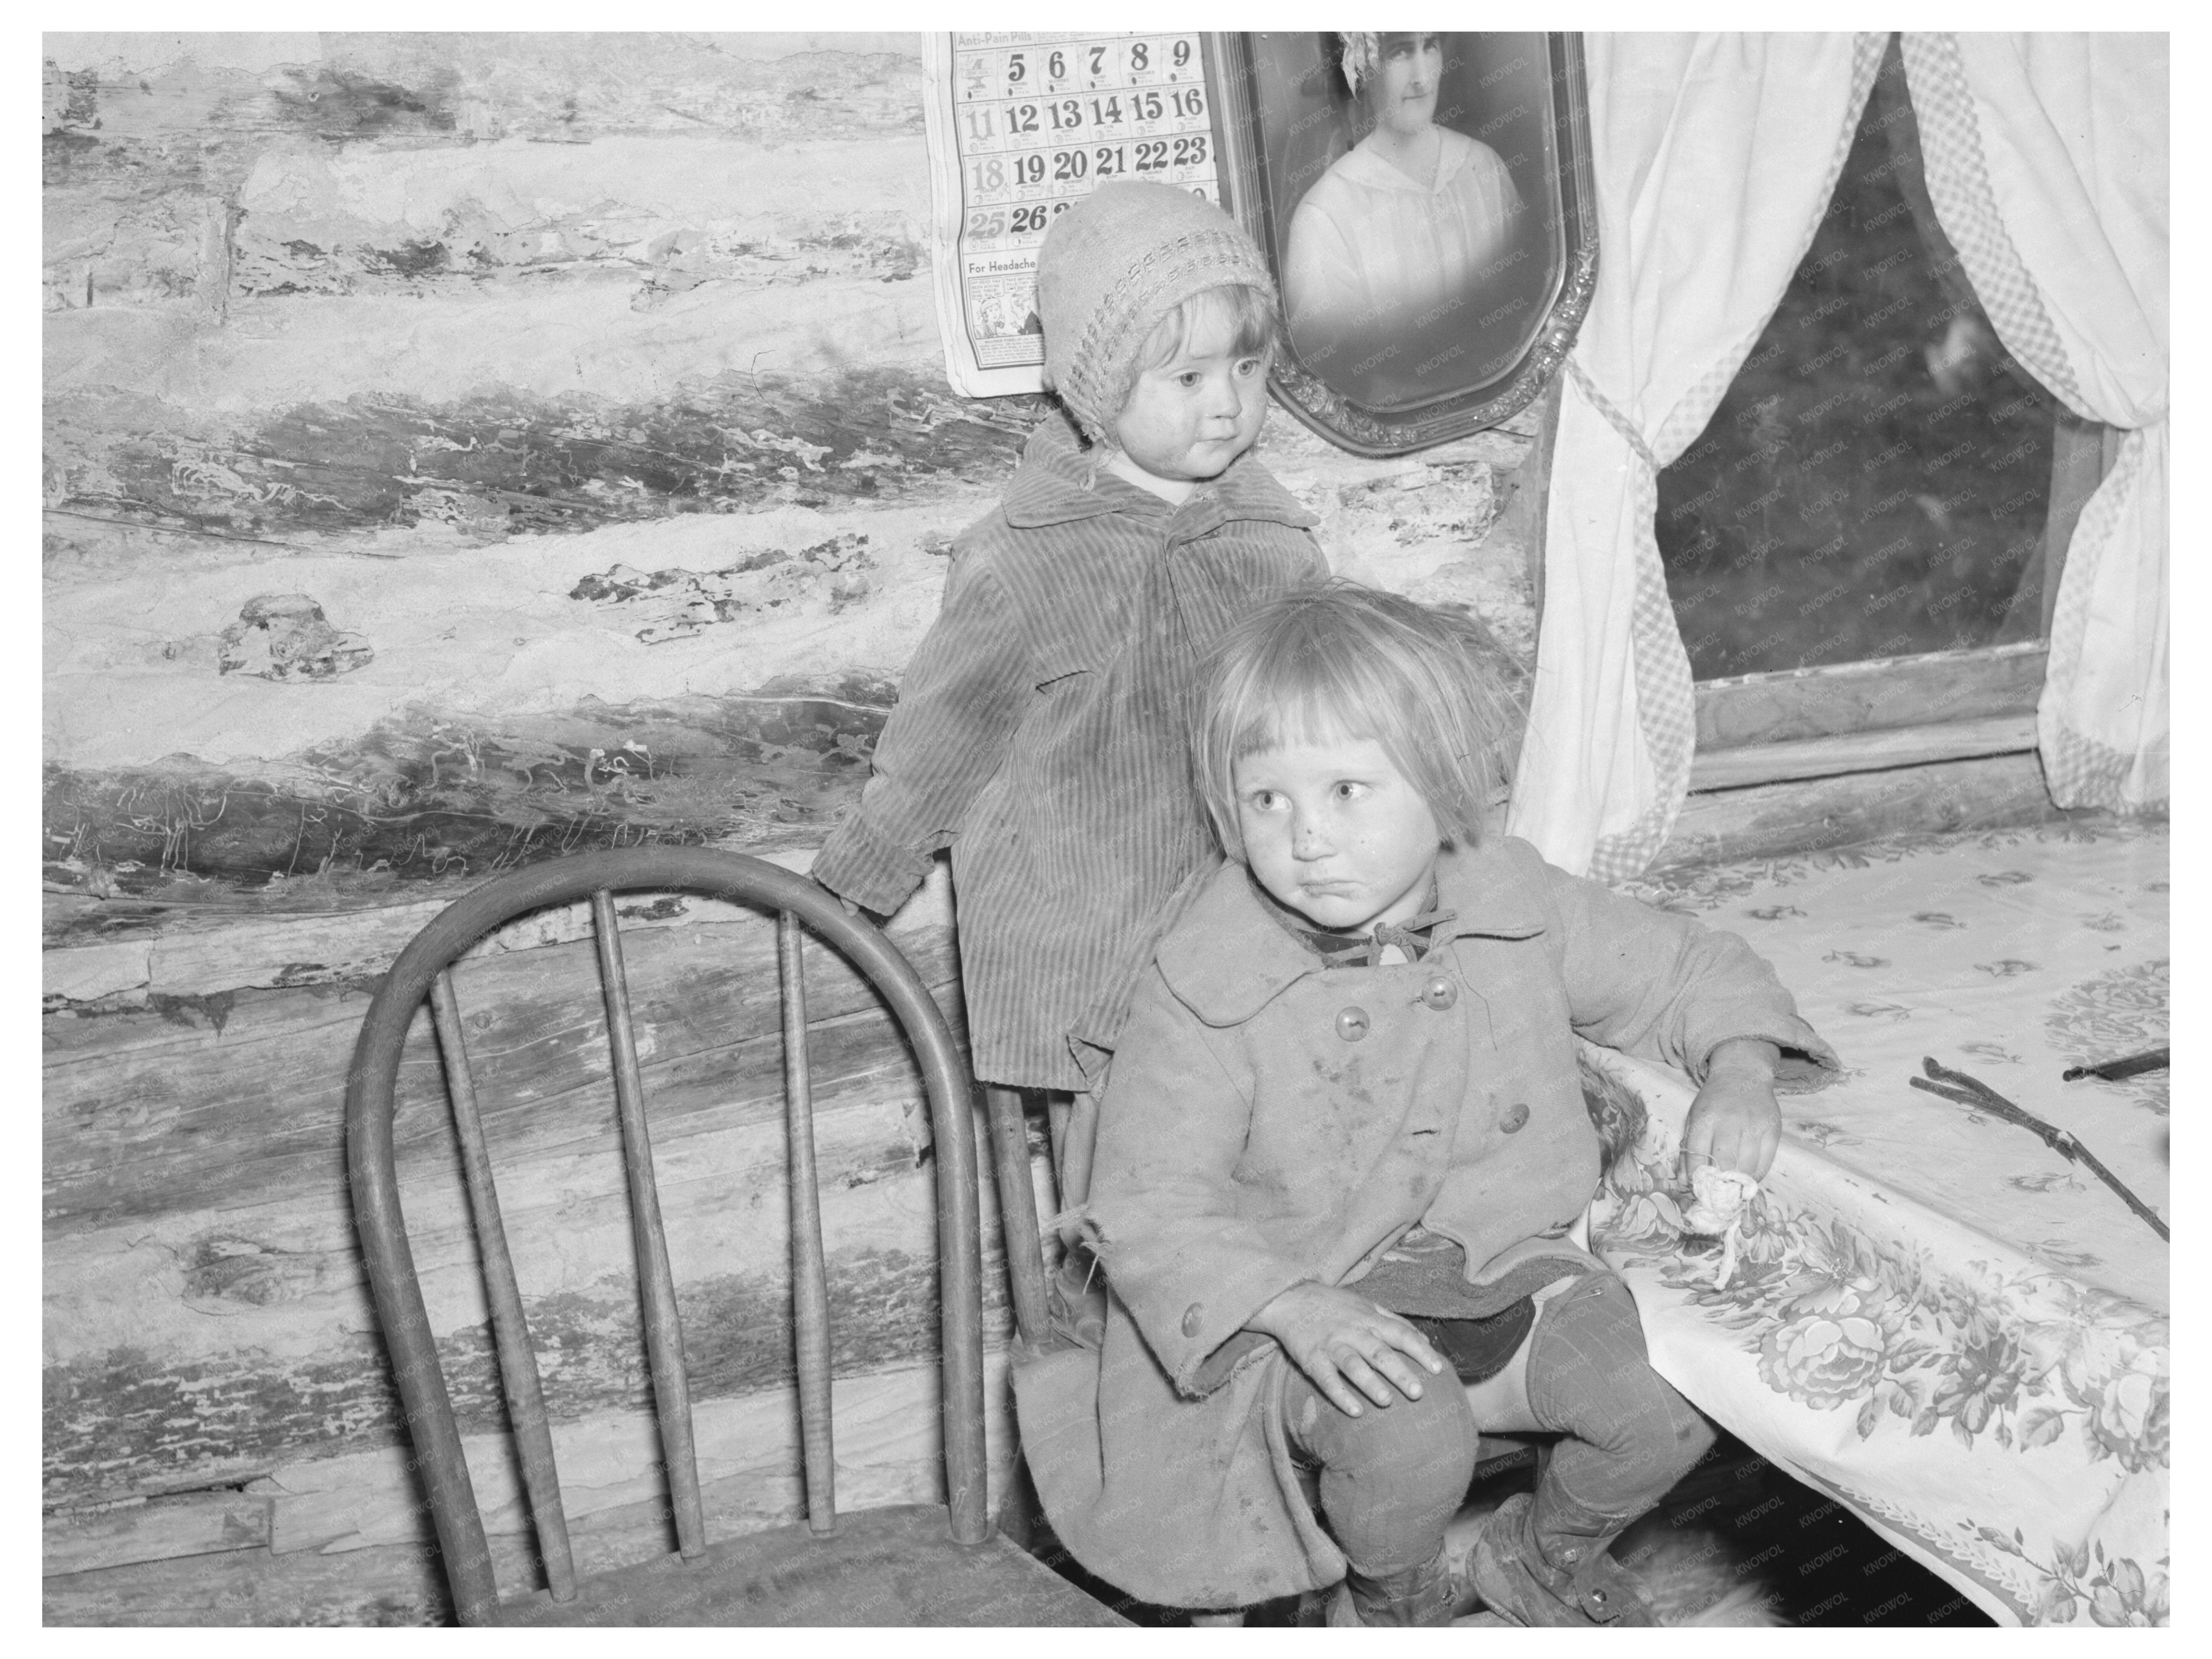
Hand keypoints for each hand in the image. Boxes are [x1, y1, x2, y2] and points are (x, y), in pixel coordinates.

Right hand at [1247, 1282, 1443, 1415]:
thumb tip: (1424, 1339)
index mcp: (1369, 1319)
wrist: (1290, 1297)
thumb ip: (1394, 1321)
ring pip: (1353, 1365)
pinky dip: (1340, 1395)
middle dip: (1399, 1372)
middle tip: (1418, 1393)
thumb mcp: (1366, 1305)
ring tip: (1387, 1401)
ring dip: (1370, 1384)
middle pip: (1380, 1353)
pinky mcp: (1311, 1358)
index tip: (1438, 1369)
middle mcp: (1353, 1331)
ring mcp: (1331, 1345)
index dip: (1420, 1351)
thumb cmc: (1334, 1305)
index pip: (1400, 1334)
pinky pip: (1326, 1379)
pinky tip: (1355, 1411)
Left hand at [1684, 1038, 1782, 1180]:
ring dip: (1739, 1183)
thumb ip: (1688, 1149)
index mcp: (1705, 1118)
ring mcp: (1754, 1125)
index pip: (1698, 1154)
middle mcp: (1730, 1121)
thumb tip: (1685, 1182)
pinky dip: (1756, 1176)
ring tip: (1732, 1190)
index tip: (1697, 1189)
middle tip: (1717, 1195)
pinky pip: (1766, 1162)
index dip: (1697, 1177)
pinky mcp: (1773, 1129)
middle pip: (1725, 1163)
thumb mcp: (1695, 1118)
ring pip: (1747, 1166)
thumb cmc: (1714, 1101)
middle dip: (1719, 1185)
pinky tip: (1748, 1179)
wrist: (1743, 1074)